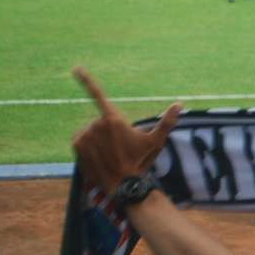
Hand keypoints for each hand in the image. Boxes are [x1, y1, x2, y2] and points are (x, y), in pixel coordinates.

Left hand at [71, 68, 180, 195]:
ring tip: (109, 154)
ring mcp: (84, 135)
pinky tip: (99, 156)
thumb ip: (166, 121)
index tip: (75, 68)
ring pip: (90, 130)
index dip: (86, 80)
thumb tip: (179, 104)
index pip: (98, 95)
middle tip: (120, 147)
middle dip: (108, 130)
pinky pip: (81, 139)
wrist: (123, 185)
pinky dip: (88, 145)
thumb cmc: (140, 161)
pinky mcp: (76, 146)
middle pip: (100, 121)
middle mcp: (96, 125)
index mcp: (113, 120)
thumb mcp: (156, 142)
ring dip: (97, 138)